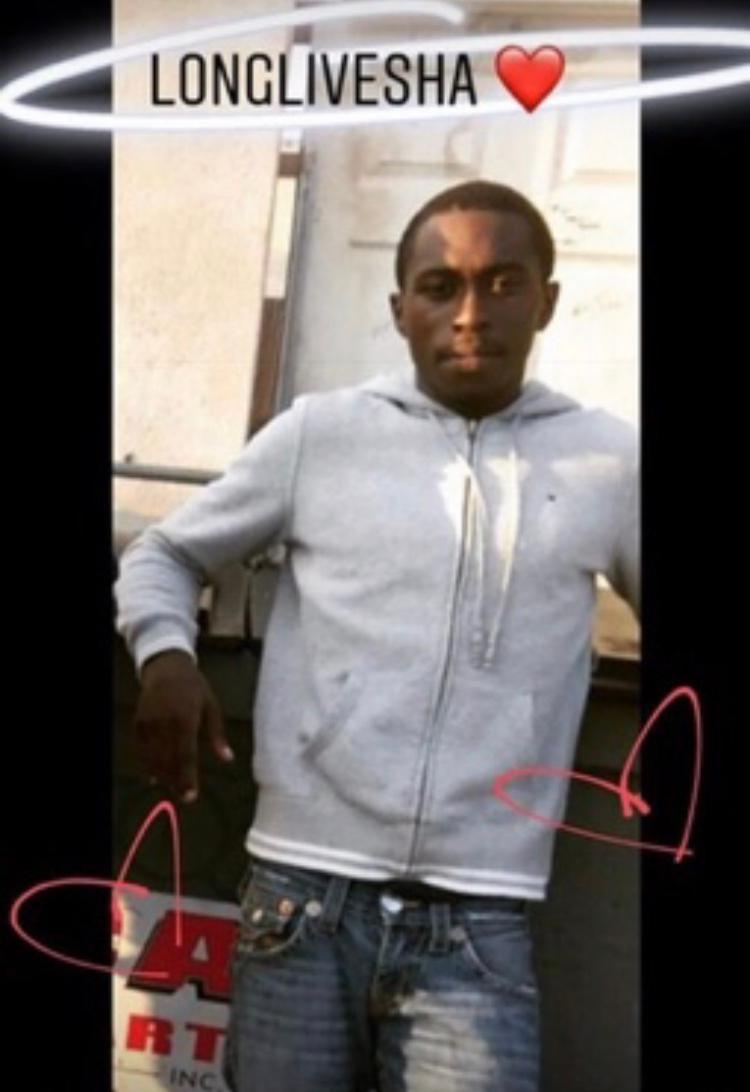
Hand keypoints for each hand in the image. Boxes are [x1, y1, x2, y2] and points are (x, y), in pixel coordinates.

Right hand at [135, 649, 233, 802]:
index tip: (191, 796)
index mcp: (186, 717)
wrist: (166, 668)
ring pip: (153, 758)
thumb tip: (227, 759)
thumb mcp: (211, 706)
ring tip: (172, 788)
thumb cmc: (194, 688)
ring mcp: (149, 722)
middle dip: (175, 781)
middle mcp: (165, 721)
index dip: (187, 777)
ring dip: (162, 775)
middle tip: (184, 796)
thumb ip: (217, 735)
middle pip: (168, 760)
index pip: (186, 754)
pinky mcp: (138, 723)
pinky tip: (154, 776)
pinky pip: (141, 750)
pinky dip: (147, 765)